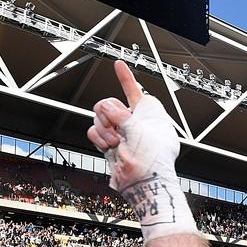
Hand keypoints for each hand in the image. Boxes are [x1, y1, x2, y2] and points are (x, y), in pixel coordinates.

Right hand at [87, 61, 177, 193]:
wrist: (143, 182)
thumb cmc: (152, 157)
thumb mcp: (138, 127)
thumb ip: (119, 113)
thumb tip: (107, 110)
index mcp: (148, 114)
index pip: (135, 91)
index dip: (126, 78)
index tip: (119, 64)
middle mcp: (134, 123)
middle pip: (110, 102)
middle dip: (110, 112)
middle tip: (119, 126)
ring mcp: (121, 133)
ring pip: (99, 116)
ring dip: (105, 127)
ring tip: (117, 141)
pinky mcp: (109, 144)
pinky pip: (94, 131)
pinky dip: (99, 137)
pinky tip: (108, 145)